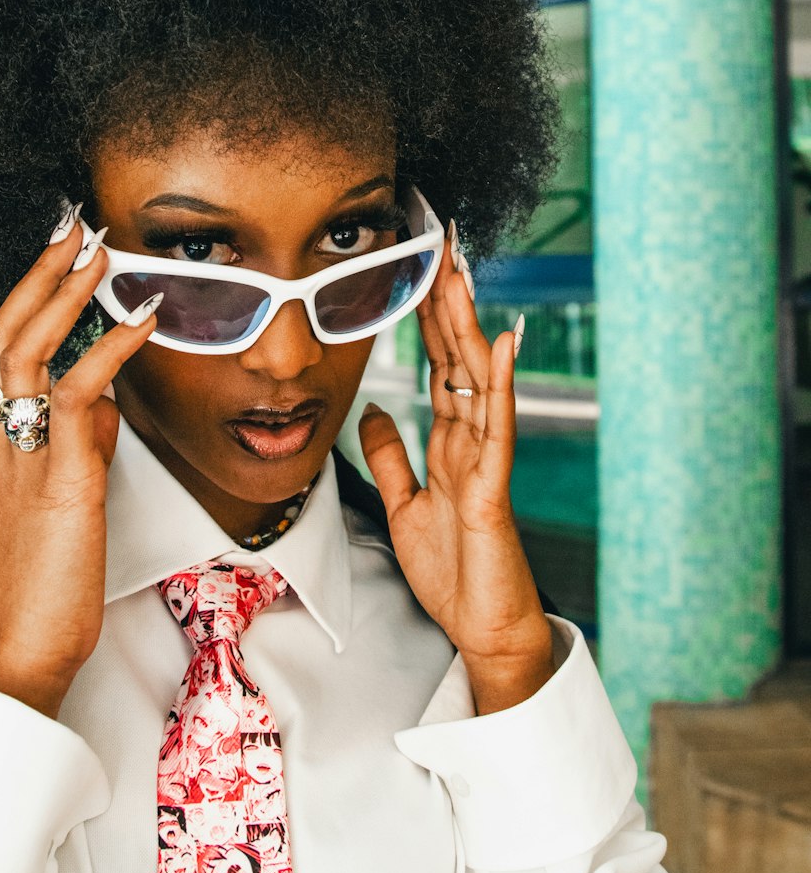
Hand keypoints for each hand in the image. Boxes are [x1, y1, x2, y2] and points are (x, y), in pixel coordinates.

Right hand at [0, 212, 158, 717]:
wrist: (25, 648)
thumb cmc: (46, 581)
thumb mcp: (57, 501)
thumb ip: (76, 446)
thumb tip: (104, 403)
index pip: (3, 352)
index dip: (30, 299)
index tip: (61, 260)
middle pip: (3, 333)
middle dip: (38, 274)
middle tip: (74, 226)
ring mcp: (22, 454)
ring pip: (26, 349)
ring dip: (65, 292)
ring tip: (99, 250)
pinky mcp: (58, 478)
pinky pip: (79, 396)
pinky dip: (111, 349)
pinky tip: (142, 320)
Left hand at [358, 234, 552, 713]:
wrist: (482, 627)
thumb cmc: (453, 569)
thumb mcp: (405, 504)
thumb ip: (393, 455)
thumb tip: (375, 410)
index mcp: (451, 440)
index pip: (437, 364)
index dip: (425, 318)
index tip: (418, 269)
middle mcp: (472, 438)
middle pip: (456, 357)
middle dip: (446, 301)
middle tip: (441, 245)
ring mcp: (487, 458)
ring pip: (475, 378)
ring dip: (467, 325)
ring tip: (461, 275)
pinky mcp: (493, 486)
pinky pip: (496, 427)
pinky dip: (497, 383)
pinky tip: (498, 343)